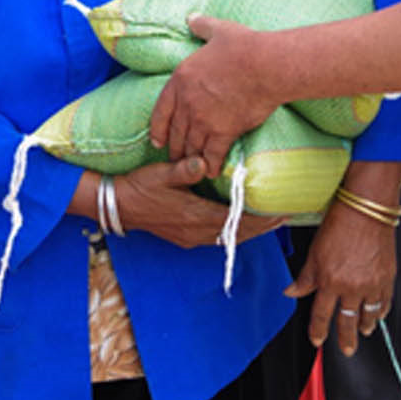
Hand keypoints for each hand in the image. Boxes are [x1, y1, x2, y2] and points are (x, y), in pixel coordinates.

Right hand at [113, 155, 281, 248]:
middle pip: (237, 234)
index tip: (280, 213)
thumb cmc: (139, 187)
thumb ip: (184, 169)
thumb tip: (203, 160)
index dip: (260, 219)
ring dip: (249, 231)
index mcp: (194, 215)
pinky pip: (217, 238)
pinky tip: (240, 224)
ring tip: (268, 221)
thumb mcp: (160, 173)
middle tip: (284, 217)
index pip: (236, 221)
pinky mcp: (185, 237)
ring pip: (228, 239)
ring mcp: (190, 238)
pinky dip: (233, 232)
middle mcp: (196, 232)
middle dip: (262, 226)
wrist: (116, 206)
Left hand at [149, 15, 276, 176]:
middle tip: (174, 157)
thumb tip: (192, 17)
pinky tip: (211, 172)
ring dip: (189, 158)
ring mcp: (204, 119)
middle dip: (173, 147)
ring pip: (190, 146)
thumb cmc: (243, 47)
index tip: (156, 141)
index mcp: (181, 79)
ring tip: (191, 167)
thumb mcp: (219, 30)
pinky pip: (212, 155)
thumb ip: (202, 26)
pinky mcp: (224, 132)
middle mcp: (188, 103)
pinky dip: (210, 165)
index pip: (161, 110)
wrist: (266, 65)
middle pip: (175, 132)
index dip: (157, 128)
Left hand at [287, 199, 397, 357]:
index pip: (321, 314)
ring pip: (368, 315)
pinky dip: (381, 312)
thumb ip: (305, 277)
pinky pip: (384, 303)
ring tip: (363, 332)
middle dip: (345, 339)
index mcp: (329, 281)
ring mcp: (371, 284)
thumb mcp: (314, 252)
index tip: (317, 340)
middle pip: (346, 321)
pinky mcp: (387, 278)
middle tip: (347, 350)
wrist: (366, 209)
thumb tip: (290, 292)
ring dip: (364, 326)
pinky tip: (378, 315)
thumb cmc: (340, 224)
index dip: (318, 330)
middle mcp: (351, 287)